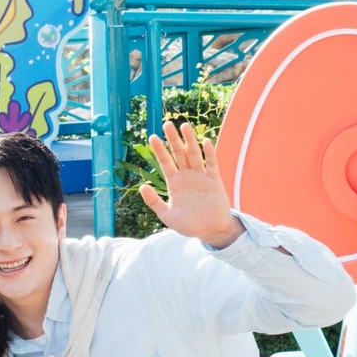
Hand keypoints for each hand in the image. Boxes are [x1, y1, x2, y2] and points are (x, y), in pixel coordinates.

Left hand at [138, 120, 241, 246]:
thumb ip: (154, 201)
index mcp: (174, 183)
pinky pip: (212, 165)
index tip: (152, 137)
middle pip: (179, 154)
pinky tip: (205, 142)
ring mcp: (201, 177)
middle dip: (173, 139)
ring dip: (190, 141)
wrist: (210, 232)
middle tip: (167, 124)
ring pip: (194, 155)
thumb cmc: (188, 225)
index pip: (165, 162)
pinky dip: (209, 154)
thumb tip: (141, 186)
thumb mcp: (166, 215)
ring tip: (184, 126)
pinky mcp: (215, 181)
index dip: (159, 150)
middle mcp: (187, 176)